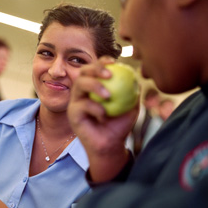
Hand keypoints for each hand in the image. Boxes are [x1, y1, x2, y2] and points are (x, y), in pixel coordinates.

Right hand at [67, 56, 138, 181]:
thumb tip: (136, 76)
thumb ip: (132, 92)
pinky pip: (81, 105)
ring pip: (79, 84)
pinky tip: (103, 115)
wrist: (111, 145)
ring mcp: (75, 102)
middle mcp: (82, 91)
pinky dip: (94, 108)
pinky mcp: (71, 114)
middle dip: (95, 68)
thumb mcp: (130, 107)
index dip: (102, 61)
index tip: (114, 62)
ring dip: (94, 86)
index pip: (95, 68)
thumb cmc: (119, 126)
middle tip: (109, 75)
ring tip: (108, 95)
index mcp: (93, 86)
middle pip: (83, 72)